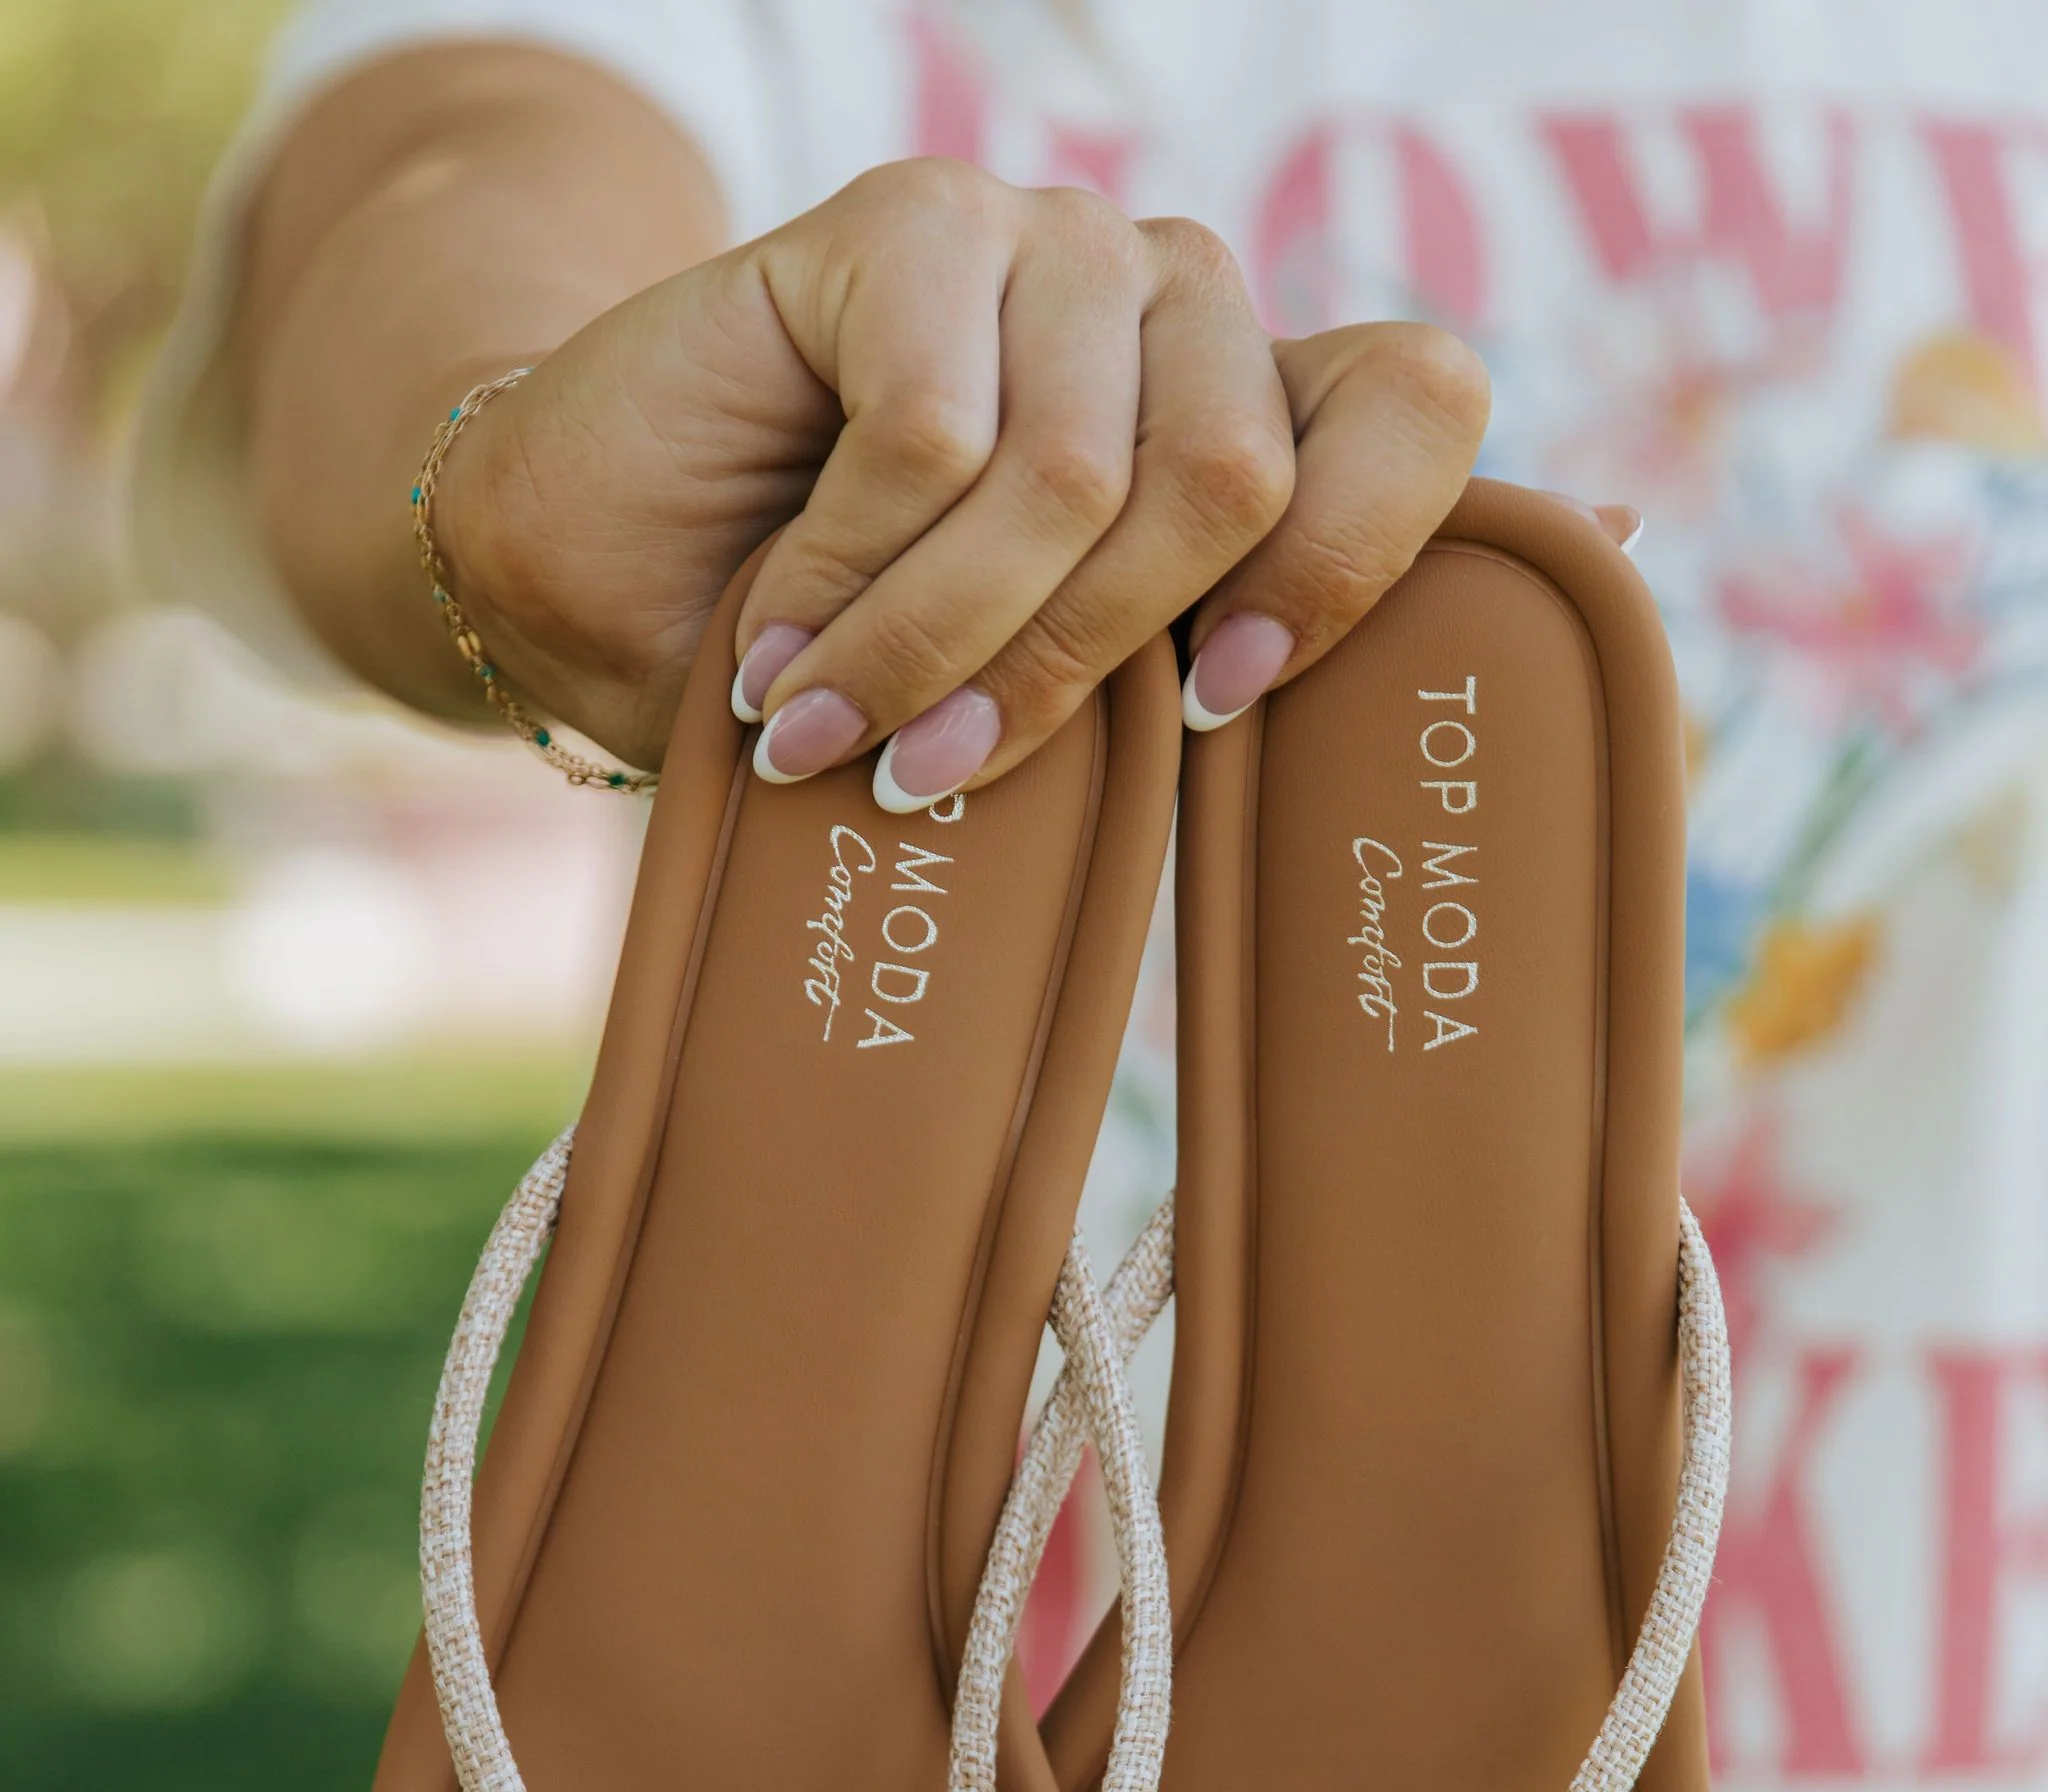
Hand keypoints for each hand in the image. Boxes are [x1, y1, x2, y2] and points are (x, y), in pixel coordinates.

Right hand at [434, 160, 1490, 803]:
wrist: (599, 565)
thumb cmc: (832, 652)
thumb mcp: (1027, 679)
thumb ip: (1167, 667)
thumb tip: (1335, 686)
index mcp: (1235, 404)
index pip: (1410, 405)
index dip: (1348, 563)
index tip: (1220, 708)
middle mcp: (1167, 297)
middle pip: (1227, 476)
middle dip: (1075, 663)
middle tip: (939, 772)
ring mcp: (1045, 242)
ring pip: (1071, 471)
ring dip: (936, 643)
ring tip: (833, 736)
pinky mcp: (911, 220)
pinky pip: (931, 434)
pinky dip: (846, 578)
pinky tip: (777, 645)